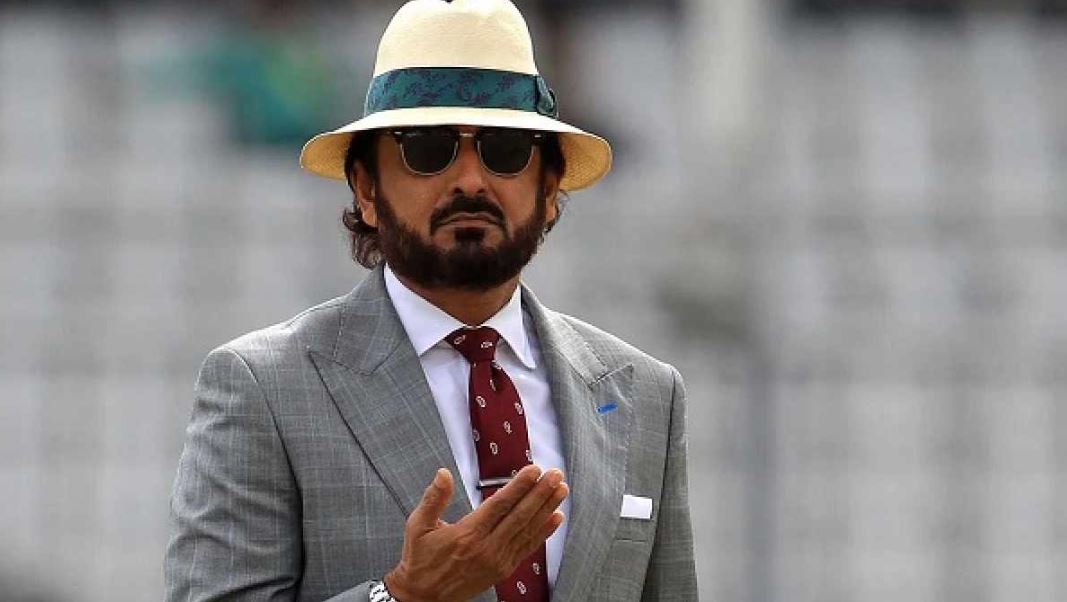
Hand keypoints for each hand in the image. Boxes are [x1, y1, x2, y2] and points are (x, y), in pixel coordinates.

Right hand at [384, 465, 567, 601]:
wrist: (423, 597)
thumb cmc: (420, 559)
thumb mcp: (418, 525)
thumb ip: (433, 498)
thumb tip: (443, 474)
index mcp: (467, 533)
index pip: (500, 504)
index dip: (519, 486)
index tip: (534, 470)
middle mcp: (486, 547)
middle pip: (520, 515)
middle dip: (540, 493)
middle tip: (554, 474)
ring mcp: (497, 560)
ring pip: (528, 530)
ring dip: (546, 508)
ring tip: (561, 490)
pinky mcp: (502, 569)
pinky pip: (527, 548)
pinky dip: (544, 532)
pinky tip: (555, 518)